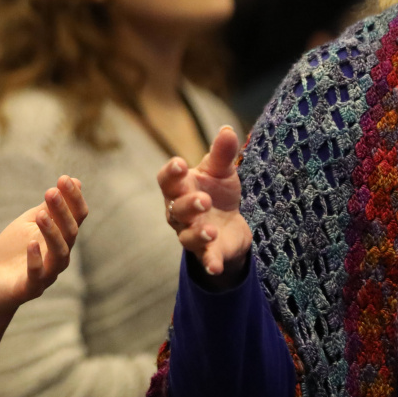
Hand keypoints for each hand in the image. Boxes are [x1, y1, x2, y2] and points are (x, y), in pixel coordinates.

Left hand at [0, 176, 87, 317]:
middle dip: (62, 211)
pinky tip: (31, 243)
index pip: (76, 217)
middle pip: (70, 233)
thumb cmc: (13, 252)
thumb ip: (49, 207)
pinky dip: (35, 259)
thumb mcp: (28, 224)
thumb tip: (74, 180)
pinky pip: (37, 275)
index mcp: (61, 239)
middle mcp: (59, 257)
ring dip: (52, 233)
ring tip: (42, 215)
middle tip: (50, 191)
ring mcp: (46, 274)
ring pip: (59, 254)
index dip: (73, 198)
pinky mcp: (29, 288)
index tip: (64, 178)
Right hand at [157, 126, 249, 285]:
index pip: (167, 180)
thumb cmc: (218, 192)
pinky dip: (209, 262)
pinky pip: (205, 258)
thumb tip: (228, 129)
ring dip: (197, 234)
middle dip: (188, 205)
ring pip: (187, 235)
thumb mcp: (222, 171)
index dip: (170, 173)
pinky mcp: (208, 252)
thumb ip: (222, 153)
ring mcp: (192, 233)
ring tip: (210, 230)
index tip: (180, 163)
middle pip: (176, 209)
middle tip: (204, 199)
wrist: (230, 224)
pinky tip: (215, 266)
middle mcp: (180, 212)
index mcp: (180, 188)